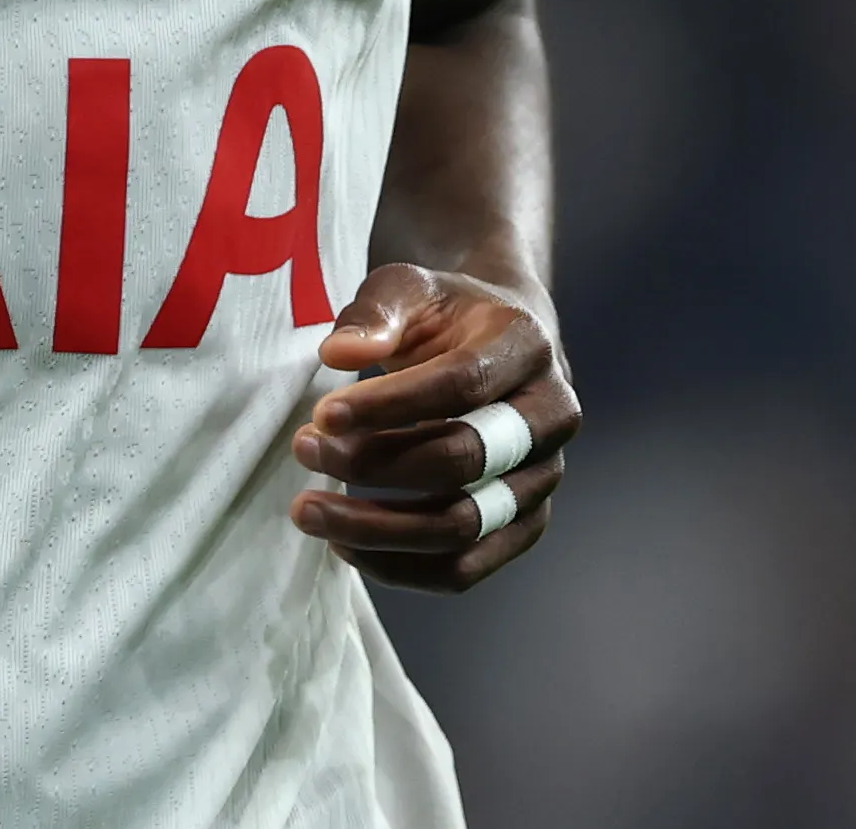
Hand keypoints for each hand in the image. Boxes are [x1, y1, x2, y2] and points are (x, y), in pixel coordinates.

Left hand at [287, 263, 576, 591]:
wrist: (497, 342)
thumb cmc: (445, 314)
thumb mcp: (408, 288)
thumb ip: (375, 314)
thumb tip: (339, 355)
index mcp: (527, 345)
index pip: (462, 385)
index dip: (390, 406)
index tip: (321, 416)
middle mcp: (551, 416)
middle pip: (464, 461)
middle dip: (374, 464)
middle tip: (304, 451)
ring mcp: (543, 478)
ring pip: (464, 527)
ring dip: (377, 530)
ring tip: (308, 511)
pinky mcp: (525, 524)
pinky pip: (465, 568)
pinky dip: (401, 566)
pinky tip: (344, 544)